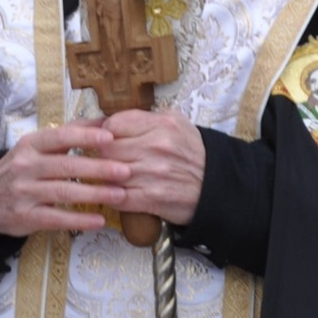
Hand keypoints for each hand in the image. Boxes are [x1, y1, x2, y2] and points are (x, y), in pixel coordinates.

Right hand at [0, 121, 126, 236]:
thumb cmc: (19, 170)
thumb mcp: (34, 148)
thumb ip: (67, 135)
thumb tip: (104, 121)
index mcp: (29, 146)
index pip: (59, 137)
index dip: (84, 137)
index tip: (110, 138)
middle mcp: (25, 167)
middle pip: (66, 166)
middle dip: (98, 168)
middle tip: (126, 171)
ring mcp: (24, 193)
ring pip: (64, 191)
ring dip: (94, 193)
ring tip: (120, 195)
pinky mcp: (25, 217)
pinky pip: (56, 218)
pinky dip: (79, 220)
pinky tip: (99, 220)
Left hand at [98, 109, 204, 225]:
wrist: (219, 187)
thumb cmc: (190, 153)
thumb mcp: (173, 124)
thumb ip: (139, 119)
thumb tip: (99, 122)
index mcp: (162, 124)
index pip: (112, 124)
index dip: (102, 133)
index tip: (104, 140)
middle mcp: (157, 147)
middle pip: (107, 148)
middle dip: (102, 155)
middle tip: (105, 159)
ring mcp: (154, 173)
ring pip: (109, 173)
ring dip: (106, 177)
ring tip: (112, 176)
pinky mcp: (152, 198)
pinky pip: (117, 196)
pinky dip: (112, 196)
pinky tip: (116, 192)